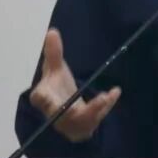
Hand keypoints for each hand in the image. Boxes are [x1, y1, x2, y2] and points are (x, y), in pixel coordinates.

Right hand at [28, 28, 120, 142]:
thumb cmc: (56, 88)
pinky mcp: (85, 126)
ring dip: (95, 110)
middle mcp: (57, 114)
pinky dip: (106, 106)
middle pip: (66, 116)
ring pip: (83, 120)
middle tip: (98, 99)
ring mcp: (72, 123)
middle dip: (80, 111)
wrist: (64, 108)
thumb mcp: (54, 69)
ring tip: (106, 97)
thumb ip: (53, 53)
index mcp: (45, 99)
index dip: (46, 101)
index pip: (42, 100)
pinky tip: (115, 91)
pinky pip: (96, 118)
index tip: (50, 96)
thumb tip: (52, 32)